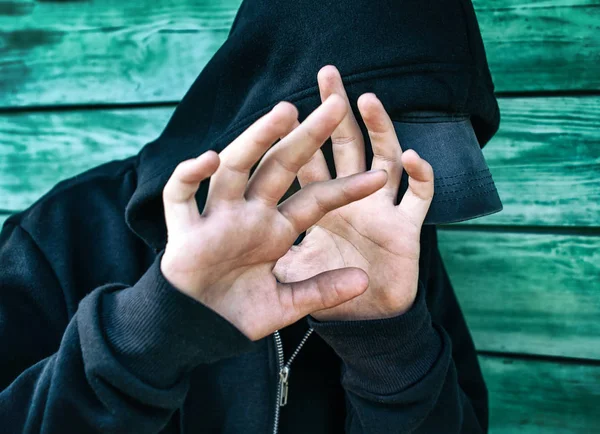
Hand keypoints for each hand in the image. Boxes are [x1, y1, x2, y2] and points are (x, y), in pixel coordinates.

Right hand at [159, 95, 387, 339]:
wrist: (199, 332)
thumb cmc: (240, 314)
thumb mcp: (289, 303)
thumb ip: (322, 291)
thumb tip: (364, 280)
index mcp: (277, 230)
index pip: (316, 200)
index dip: (346, 189)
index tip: (379, 176)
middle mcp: (250, 214)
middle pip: (280, 167)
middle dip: (307, 137)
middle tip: (336, 105)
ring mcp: (217, 217)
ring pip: (235, 167)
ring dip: (256, 138)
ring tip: (285, 111)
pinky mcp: (183, 229)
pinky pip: (181, 195)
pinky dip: (189, 175)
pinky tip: (209, 158)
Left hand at [273, 65, 434, 321]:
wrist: (362, 326)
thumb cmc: (325, 294)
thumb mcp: (288, 273)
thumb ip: (266, 249)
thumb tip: (236, 234)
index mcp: (316, 209)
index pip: (303, 165)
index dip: (295, 138)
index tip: (285, 109)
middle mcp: (348, 202)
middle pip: (341, 148)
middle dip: (334, 114)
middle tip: (328, 76)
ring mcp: (379, 211)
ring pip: (382, 159)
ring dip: (378, 130)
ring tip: (367, 101)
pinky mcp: (407, 230)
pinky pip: (420, 198)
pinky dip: (421, 178)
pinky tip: (410, 159)